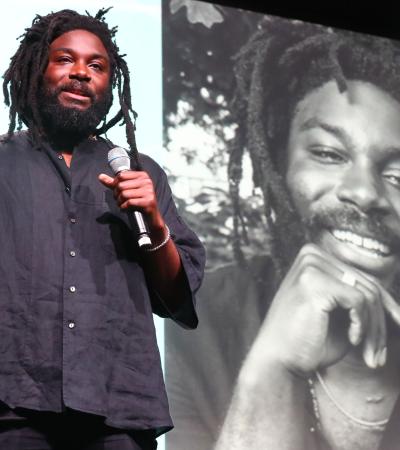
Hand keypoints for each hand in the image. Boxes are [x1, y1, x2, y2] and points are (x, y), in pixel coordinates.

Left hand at [98, 171, 163, 229]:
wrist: (151, 216)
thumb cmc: (138, 202)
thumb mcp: (127, 190)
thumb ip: (114, 183)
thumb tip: (101, 176)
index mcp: (142, 175)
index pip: (121, 176)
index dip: (115, 185)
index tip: (118, 192)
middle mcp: (147, 181)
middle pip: (121, 185)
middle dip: (117, 195)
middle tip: (119, 200)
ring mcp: (149, 191)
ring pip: (124, 194)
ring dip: (120, 202)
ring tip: (122, 205)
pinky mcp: (148, 201)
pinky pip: (129, 203)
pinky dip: (124, 207)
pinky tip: (126, 209)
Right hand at [256, 244, 399, 374]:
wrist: (278, 360)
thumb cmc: (307, 340)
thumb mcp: (340, 315)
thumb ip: (361, 300)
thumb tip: (395, 303)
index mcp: (315, 257)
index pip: (362, 277)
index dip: (386, 304)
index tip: (399, 324)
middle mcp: (312, 255)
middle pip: (367, 285)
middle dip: (380, 323)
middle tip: (379, 355)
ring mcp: (311, 266)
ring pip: (367, 294)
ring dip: (374, 330)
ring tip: (370, 355)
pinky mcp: (314, 281)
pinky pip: (358, 301)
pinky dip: (362, 326)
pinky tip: (352, 340)